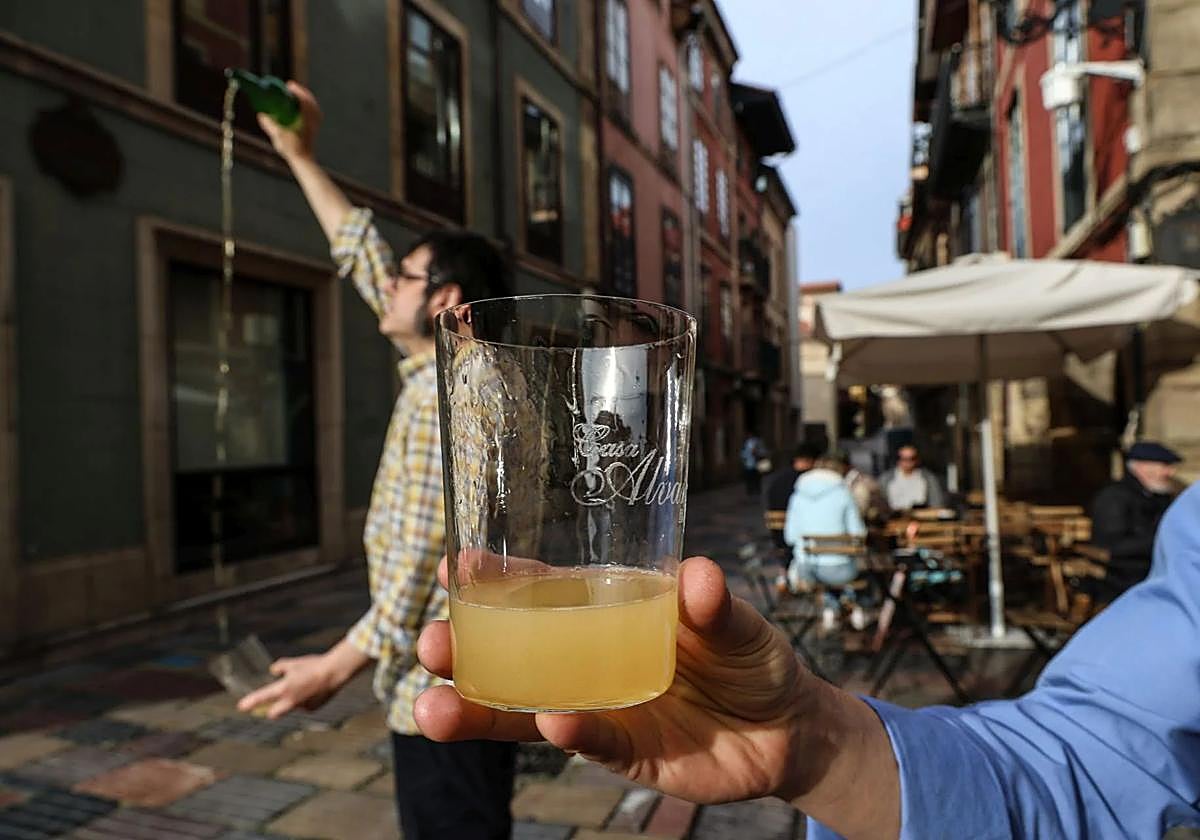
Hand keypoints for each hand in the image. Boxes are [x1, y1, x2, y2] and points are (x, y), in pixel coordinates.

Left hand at [237, 639, 366, 718]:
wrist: (334, 672)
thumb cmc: (313, 666)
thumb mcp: (294, 663)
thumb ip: (281, 667)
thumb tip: (274, 670)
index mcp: (284, 688)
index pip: (262, 697)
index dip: (250, 702)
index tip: (241, 707)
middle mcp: (291, 701)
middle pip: (273, 713)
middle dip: (270, 710)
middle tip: (270, 705)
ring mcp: (302, 707)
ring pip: (292, 707)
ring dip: (293, 700)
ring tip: (305, 685)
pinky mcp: (313, 709)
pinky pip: (305, 706)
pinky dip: (306, 700)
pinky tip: (314, 690)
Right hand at [257, 80, 320, 163]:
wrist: (303, 160)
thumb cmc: (292, 150)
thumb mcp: (278, 135)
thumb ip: (269, 124)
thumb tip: (261, 115)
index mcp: (307, 118)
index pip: (304, 100)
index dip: (297, 91)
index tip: (289, 85)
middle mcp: (314, 120)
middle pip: (309, 100)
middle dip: (300, 92)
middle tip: (290, 87)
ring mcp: (315, 124)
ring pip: (312, 106)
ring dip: (303, 99)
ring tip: (293, 95)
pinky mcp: (314, 128)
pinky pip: (312, 112)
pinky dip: (306, 107)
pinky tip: (298, 107)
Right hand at [415, 556, 814, 803]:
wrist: (787, 729)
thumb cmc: (750, 658)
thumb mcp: (738, 621)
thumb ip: (716, 604)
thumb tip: (698, 576)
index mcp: (604, 613)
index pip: (539, 594)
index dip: (495, 581)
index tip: (452, 564)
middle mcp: (588, 660)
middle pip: (512, 656)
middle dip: (463, 651)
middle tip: (427, 644)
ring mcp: (599, 708)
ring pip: (526, 710)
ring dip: (482, 708)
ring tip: (434, 708)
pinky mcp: (624, 753)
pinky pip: (591, 742)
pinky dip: (571, 733)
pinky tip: (550, 723)